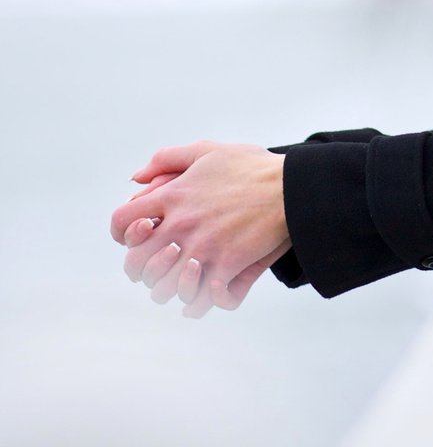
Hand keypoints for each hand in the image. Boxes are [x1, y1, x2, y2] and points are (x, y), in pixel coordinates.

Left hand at [111, 141, 290, 316]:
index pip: (121, 222)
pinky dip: (201, 301)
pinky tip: (209, 291)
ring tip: (185, 280)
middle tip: (161, 264)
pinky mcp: (225, 265)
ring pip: (162, 288)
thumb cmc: (252, 168)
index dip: (123, 234)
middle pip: (135, 264)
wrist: (292, 189)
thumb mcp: (209, 151)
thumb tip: (135, 178)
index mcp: (173, 195)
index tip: (138, 236)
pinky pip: (199, 299)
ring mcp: (202, 248)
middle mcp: (181, 224)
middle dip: (142, 268)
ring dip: (170, 287)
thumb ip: (168, 158)